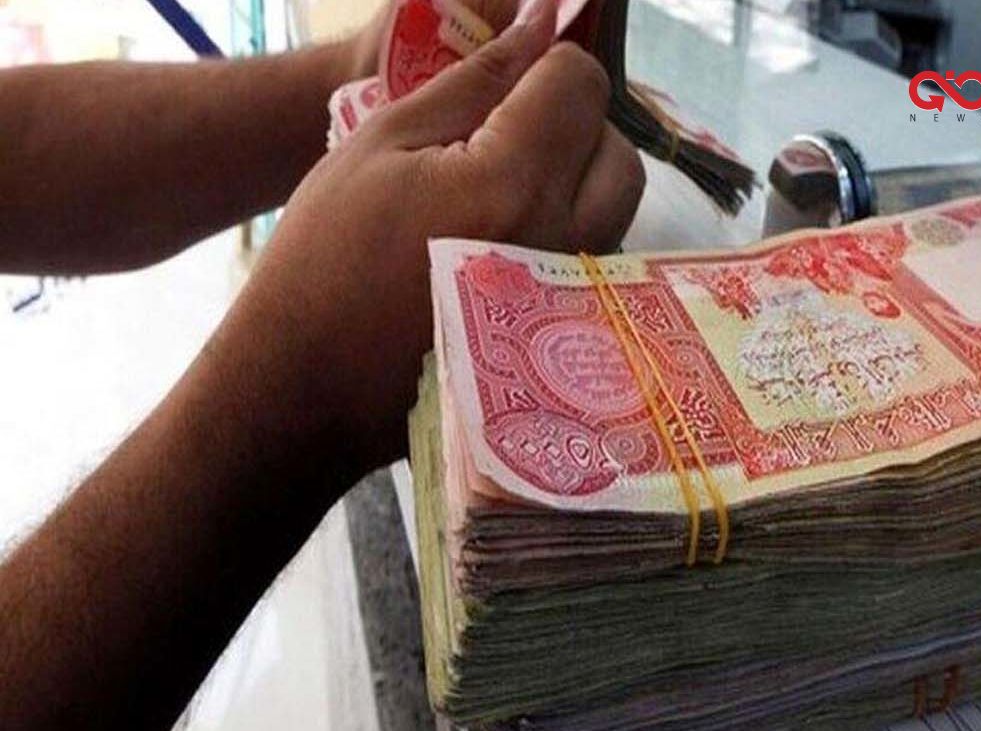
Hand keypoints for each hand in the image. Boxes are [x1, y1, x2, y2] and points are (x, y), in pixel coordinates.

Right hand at [222, 0, 643, 474]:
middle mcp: (564, 241)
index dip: (544, 67)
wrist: (307, 387)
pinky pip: (594, 259)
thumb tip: (539, 24)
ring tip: (495, 195)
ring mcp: (570, 298)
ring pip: (612, 209)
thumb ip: (472, 81)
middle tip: (500, 140)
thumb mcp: (382, 145)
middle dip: (572, 127)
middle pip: (615, 150)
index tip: (502, 87)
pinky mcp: (564, 336)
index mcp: (513, 183)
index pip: (581, 84)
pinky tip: (499, 246)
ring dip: (572, 182)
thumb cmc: (324, 258)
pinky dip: (564, 233)